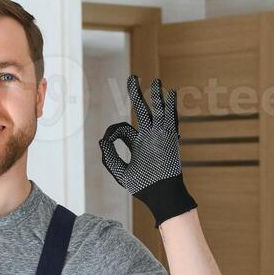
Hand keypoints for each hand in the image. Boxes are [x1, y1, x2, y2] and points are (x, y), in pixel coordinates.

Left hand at [98, 74, 197, 226]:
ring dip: (157, 96)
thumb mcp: (120, 173)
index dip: (111, 131)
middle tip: (132, 78)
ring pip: (158, 111)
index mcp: (136, 143)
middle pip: (142, 110)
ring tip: (156, 81)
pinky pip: (171, 119)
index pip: (122, 128)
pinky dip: (171, 106)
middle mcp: (148, 136)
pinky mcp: (170, 139)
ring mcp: (159, 136)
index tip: (106, 140)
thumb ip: (109, 157)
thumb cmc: (142, 187)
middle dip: (136, 94)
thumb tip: (101, 140)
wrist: (161, 197)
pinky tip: (172, 93)